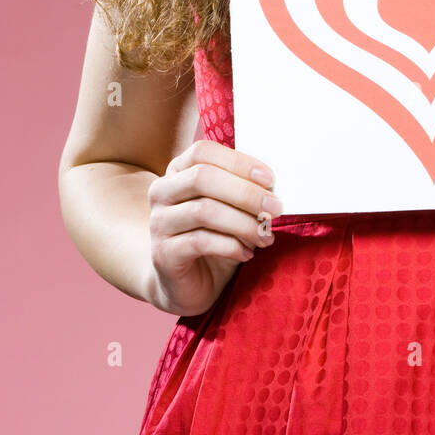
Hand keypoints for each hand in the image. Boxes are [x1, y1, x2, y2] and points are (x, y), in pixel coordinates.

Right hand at [147, 140, 281, 316]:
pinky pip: (201, 242)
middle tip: (275, 208)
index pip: (203, 152)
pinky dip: (231, 246)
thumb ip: (242, 189)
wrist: (186, 282)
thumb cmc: (213, 236)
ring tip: (265, 235)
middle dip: (245, 192)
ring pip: (204, 211)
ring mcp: (159, 223)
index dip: (238, 162)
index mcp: (178, 171)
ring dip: (243, 223)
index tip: (269, 178)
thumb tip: (274, 185)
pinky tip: (247, 253)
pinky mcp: (163, 253)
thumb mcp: (228, 207)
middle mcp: (162, 193)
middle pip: (202, 178)